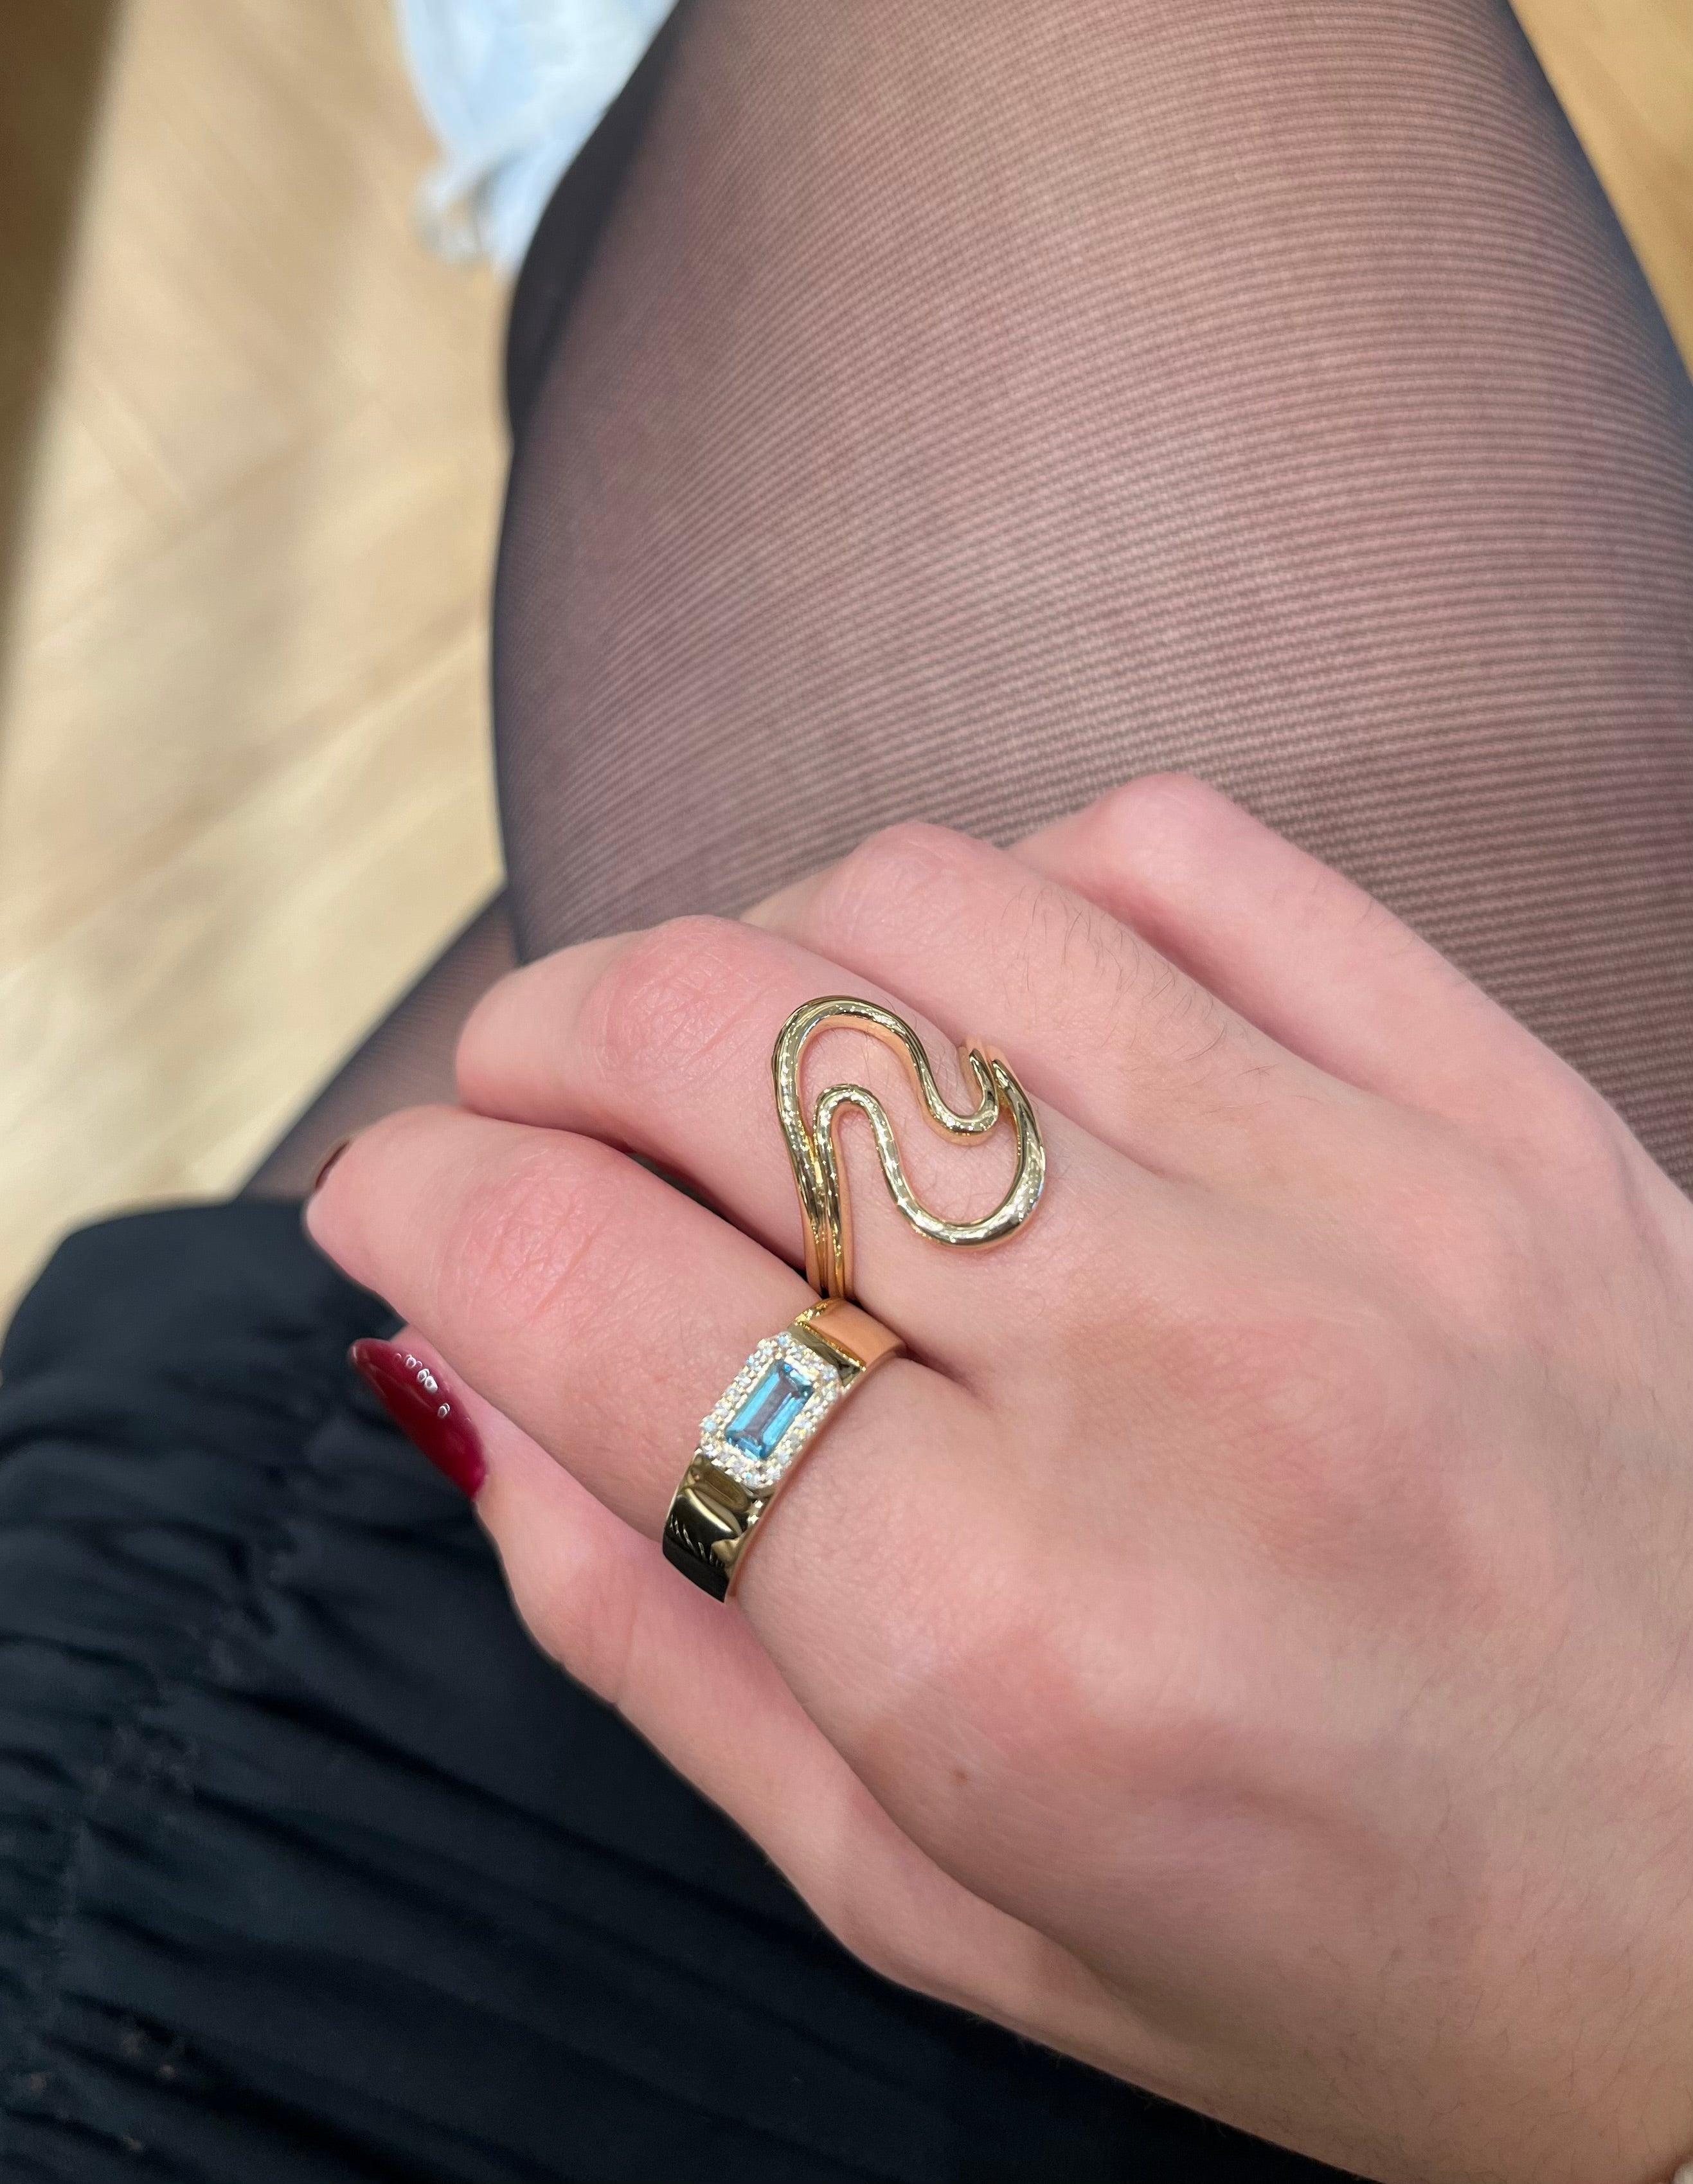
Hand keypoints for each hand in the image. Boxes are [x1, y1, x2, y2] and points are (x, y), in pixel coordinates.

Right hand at [308, 776, 1692, 2183]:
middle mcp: (1182, 1374)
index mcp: (1011, 1640)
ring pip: (924, 909)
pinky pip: (1180, 853)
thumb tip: (461, 1383)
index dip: (418, 1204)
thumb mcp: (941, 1904)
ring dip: (755, 954)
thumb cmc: (1358, 1966)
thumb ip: (661, 1641)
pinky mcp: (1504, 1105)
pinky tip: (994, 1016)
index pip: (588, 1297)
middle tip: (522, 1103)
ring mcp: (1369, 1201)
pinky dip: (1014, 893)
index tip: (388, 1197)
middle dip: (538, 1035)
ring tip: (750, 1065)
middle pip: (727, 1038)